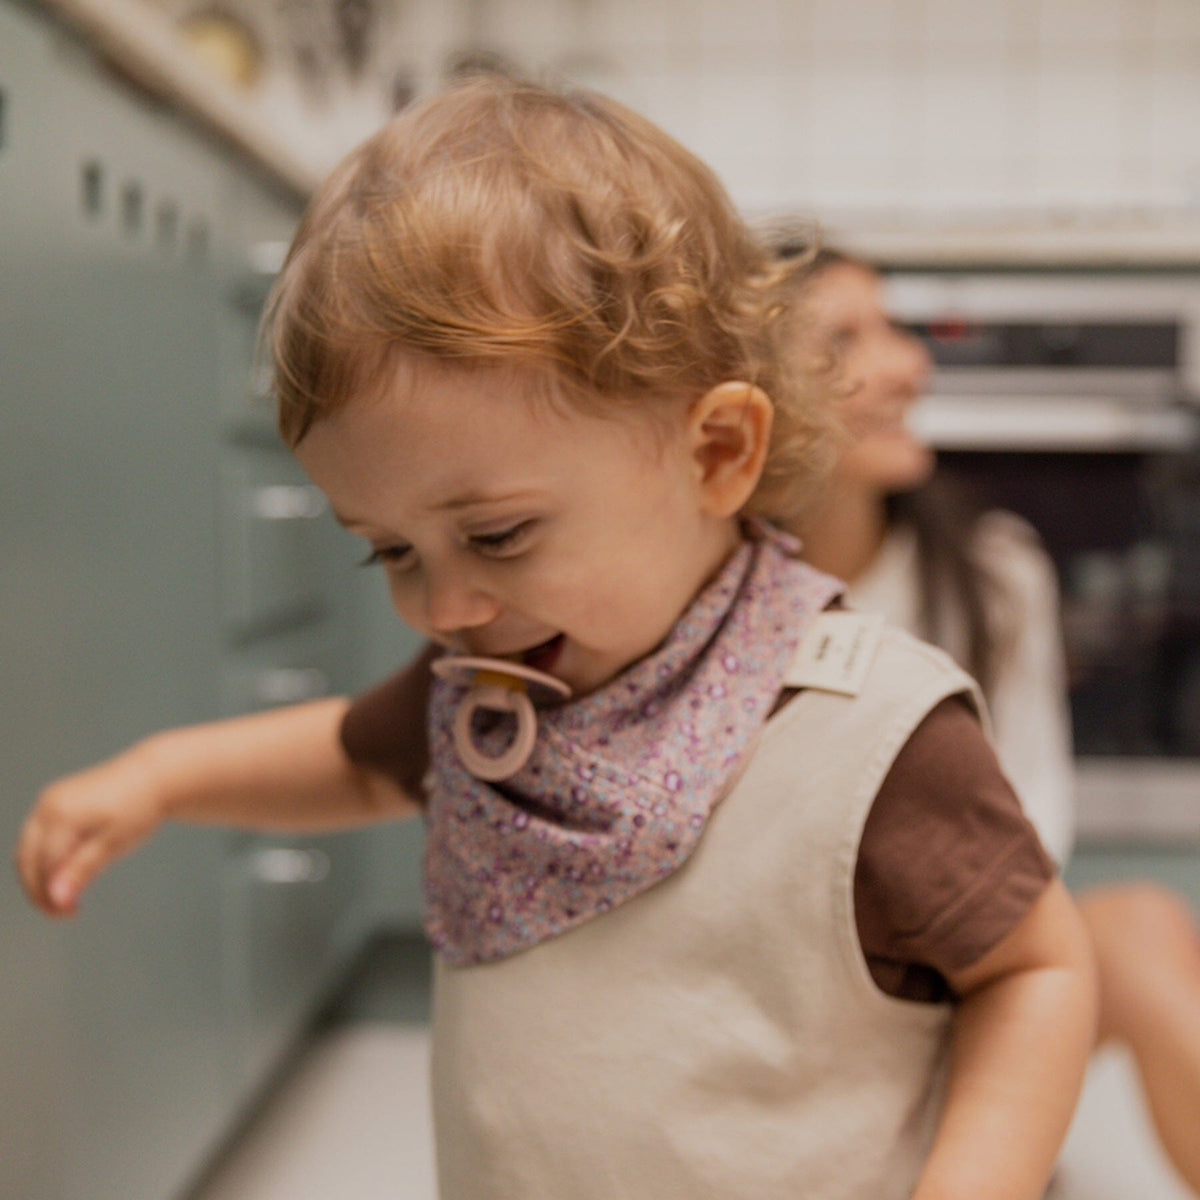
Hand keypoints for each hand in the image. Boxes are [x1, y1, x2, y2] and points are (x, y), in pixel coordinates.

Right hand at [15, 746, 166, 916]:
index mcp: (61, 815)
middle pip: (27, 859)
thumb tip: (57, 898)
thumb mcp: (113, 843)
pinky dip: (45, 859)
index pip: (45, 866)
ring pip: (28, 849)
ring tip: (64, 898)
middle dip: (38, 890)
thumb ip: (81, 870)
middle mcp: (47, 806)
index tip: (69, 914)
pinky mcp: (53, 801)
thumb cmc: (138, 808)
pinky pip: (38, 836)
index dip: (51, 894)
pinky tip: (66, 874)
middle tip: (61, 913)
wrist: (151, 776)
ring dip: (38, 877)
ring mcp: (47, 801)